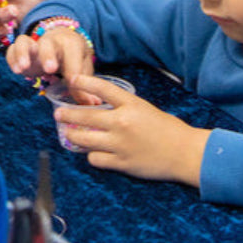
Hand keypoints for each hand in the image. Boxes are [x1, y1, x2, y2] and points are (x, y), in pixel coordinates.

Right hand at [6, 26, 94, 85]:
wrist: (61, 37)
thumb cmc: (74, 56)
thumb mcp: (83, 67)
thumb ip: (85, 84)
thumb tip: (94, 104)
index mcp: (70, 43)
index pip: (72, 56)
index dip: (73, 71)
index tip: (73, 84)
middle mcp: (51, 41)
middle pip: (47, 44)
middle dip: (48, 55)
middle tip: (50, 69)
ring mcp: (34, 43)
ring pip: (25, 41)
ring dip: (22, 54)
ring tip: (22, 69)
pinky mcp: (22, 49)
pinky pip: (13, 49)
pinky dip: (12, 58)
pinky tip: (16, 71)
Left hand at [56, 74, 208, 185]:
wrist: (184, 153)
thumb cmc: (166, 128)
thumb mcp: (144, 108)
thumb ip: (122, 107)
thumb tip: (99, 105)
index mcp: (131, 104)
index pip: (102, 88)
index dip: (85, 82)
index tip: (72, 79)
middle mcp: (123, 122)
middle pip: (86, 115)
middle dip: (67, 114)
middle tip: (57, 114)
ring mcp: (120, 144)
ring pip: (84, 139)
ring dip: (74, 136)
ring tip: (69, 134)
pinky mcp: (122, 163)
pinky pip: (95, 159)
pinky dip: (92, 155)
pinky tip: (93, 152)